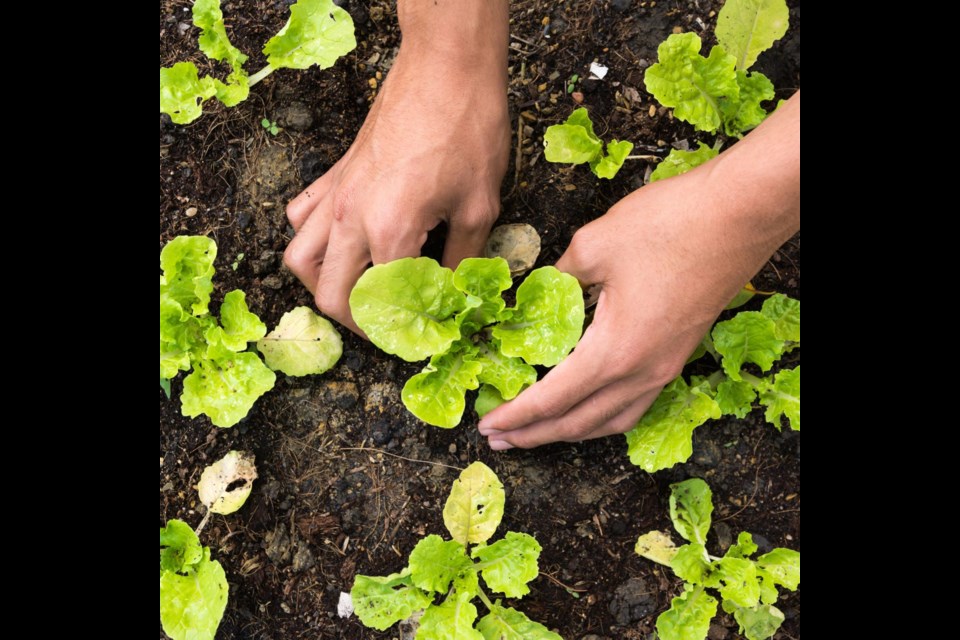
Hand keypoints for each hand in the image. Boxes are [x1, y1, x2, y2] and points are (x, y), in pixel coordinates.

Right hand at [284, 28, 508, 332]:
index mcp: (390, 232)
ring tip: (356, 292)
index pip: (382, 304)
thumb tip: (456, 295)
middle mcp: (351, 218)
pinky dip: (312, 239)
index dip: (402, 331)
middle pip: (330, 295)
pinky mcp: (336, 173)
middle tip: (387, 327)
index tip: (422, 337)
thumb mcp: (480, 206)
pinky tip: (341, 242)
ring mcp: (337, 194)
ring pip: (300, 258)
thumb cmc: (468, 130)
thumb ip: (463, 260)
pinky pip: (303, 216)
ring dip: (322, 285)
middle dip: (356, 323)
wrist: (446, 68)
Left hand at [478, 93, 800, 448]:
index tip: (487, 426)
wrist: (740, 215)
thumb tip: (536, 293)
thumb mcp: (594, 245)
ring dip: (569, 431)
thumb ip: (557, 278)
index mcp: (614, 351)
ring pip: (610, 421)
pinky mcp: (678, 355)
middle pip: (579, 422)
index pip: (552, 399)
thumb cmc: (670, 225)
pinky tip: (588, 407)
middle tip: (498, 439)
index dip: (515, 416)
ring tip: (537, 432)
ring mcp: (665, 368)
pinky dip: (602, 417)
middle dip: (534, 434)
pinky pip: (634, 405)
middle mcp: (641, 372)